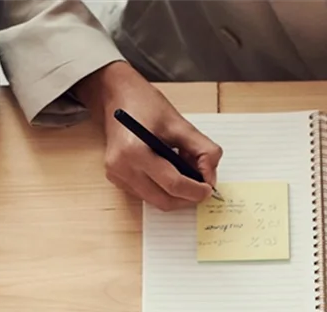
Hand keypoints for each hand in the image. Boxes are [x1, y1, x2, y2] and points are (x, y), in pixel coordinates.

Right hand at [74, 61, 221, 209]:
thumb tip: (210, 177)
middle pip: (164, 200)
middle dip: (187, 198)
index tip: (209, 189)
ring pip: (156, 201)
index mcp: (135, 151)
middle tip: (202, 188)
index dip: (195, 190)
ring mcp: (117, 176)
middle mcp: (122, 168)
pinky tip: (169, 172)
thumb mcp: (179, 123)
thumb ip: (201, 149)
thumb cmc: (145, 104)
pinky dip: (163, 190)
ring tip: (185, 173)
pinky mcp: (117, 180)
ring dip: (176, 194)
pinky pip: (147, 195)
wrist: (116, 96)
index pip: (172, 184)